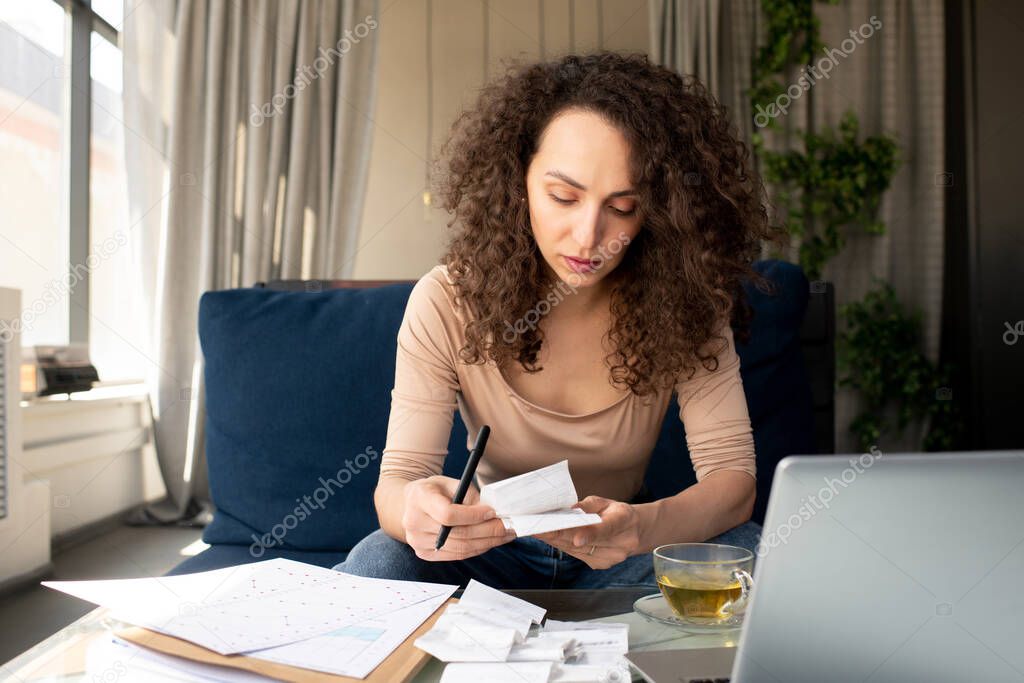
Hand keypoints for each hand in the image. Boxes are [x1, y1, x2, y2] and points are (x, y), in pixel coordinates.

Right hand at [401, 475, 515, 560]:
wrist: (409, 505)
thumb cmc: (433, 491)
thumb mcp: (450, 483)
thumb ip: (469, 496)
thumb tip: (493, 513)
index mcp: (419, 499)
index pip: (448, 514)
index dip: (473, 516)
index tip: (492, 512)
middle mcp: (414, 523)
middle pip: (457, 534)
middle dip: (488, 531)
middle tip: (509, 526)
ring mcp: (417, 542)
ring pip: (460, 548)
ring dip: (487, 542)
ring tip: (505, 535)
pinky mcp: (424, 554)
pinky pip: (456, 555)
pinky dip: (477, 549)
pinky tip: (490, 542)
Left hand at [534, 495, 641, 568]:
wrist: (634, 532)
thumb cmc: (617, 513)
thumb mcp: (606, 502)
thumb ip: (587, 506)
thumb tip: (568, 511)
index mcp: (624, 522)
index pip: (606, 529)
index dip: (590, 534)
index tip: (577, 539)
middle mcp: (619, 545)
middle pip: (585, 542)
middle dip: (559, 534)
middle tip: (537, 527)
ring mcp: (610, 558)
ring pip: (576, 550)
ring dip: (555, 540)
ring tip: (537, 530)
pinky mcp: (599, 564)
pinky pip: (576, 554)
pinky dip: (562, 545)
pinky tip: (549, 537)